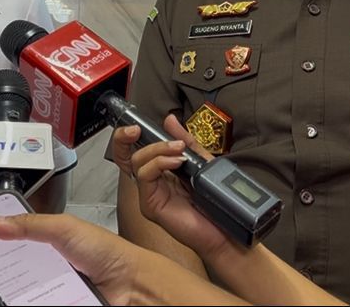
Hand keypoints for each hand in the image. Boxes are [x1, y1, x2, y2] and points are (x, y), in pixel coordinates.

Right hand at [0, 213, 138, 304]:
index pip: (5, 249)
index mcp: (43, 248)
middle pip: (0, 277)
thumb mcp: (64, 228)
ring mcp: (45, 295)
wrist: (133, 285)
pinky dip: (6, 303)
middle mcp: (42, 273)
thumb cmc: (109, 253)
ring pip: (7, 297)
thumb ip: (29, 225)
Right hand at [111, 115, 231, 258]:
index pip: (135, 150)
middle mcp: (151, 182)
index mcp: (160, 171)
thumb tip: (169, 119)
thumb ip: (185, 141)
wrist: (225, 229)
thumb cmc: (214, 201)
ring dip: (157, 149)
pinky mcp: (151, 205)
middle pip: (125, 156)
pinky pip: (145, 177)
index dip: (128, 136)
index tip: (137, 125)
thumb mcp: (201, 162)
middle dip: (125, 137)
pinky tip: (176, 162)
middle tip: (138, 129)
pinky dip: (158, 164)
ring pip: (136, 162)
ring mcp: (149, 194)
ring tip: (178, 150)